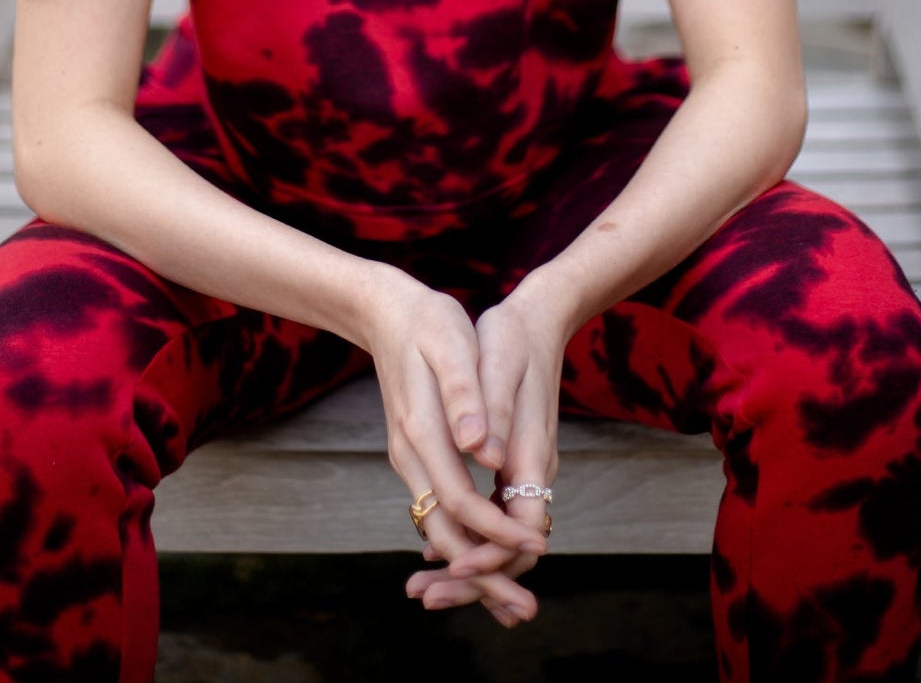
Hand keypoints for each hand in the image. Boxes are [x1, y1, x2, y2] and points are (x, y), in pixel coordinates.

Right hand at [360, 269, 549, 626]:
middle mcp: (410, 454)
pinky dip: (461, 540)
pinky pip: (437, 510)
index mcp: (422, 431)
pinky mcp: (416, 453)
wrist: (386, 311)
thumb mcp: (451, 344)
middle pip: (445, 530)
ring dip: (473, 564)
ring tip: (511, 597)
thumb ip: (464, 396)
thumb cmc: (428, 322)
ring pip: (438, 527)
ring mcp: (409, 457)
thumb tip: (480, 448)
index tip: (534, 548)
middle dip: (483, 574)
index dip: (496, 531)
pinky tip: (484, 554)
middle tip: (523, 610)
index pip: (461, 500)